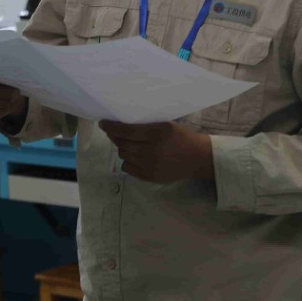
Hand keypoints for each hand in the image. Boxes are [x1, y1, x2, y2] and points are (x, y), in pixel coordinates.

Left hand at [98, 120, 214, 182]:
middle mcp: (151, 149)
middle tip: (113, 132)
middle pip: (122, 144)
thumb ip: (146, 125)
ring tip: (126, 144)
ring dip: (122, 148)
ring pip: (124, 155)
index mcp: (156, 133)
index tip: (103, 123)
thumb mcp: (166, 124)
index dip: (111, 127)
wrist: (198, 158)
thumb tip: (121, 125)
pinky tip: (134, 156)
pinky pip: (128, 168)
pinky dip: (127, 161)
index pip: (126, 130)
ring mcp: (150, 165)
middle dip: (115, 137)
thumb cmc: (182, 137)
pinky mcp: (150, 176)